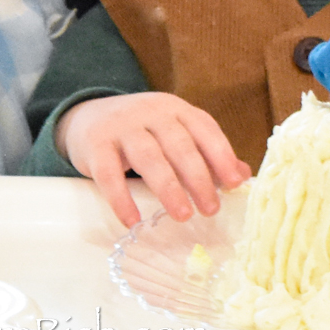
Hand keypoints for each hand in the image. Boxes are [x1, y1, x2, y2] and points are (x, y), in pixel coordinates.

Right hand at [56, 92, 250, 227]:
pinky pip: (108, 173)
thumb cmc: (141, 132)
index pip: (202, 127)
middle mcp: (149, 112)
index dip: (220, 154)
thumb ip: (206, 152)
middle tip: (211, 209)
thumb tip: (243, 176)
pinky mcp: (95, 144)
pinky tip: (132, 220)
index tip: (235, 184)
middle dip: (197, 177)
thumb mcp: (173, 133)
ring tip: (183, 215)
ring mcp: (121, 126)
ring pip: (147, 155)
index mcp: (174, 109)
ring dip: (167, 186)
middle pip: (177, 143)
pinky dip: (121, 198)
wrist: (87, 117)